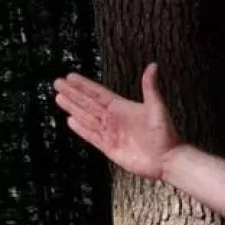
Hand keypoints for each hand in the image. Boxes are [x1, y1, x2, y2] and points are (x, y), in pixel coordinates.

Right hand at [52, 62, 180, 177]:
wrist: (167, 159)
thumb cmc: (165, 133)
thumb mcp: (156, 107)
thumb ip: (150, 87)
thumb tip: (152, 65)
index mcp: (122, 107)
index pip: (98, 94)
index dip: (84, 85)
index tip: (70, 77)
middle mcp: (114, 119)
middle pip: (88, 104)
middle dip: (73, 94)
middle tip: (57, 83)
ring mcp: (111, 133)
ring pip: (87, 118)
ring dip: (73, 108)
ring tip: (59, 98)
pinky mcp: (110, 148)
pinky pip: (91, 136)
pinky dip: (81, 129)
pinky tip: (70, 121)